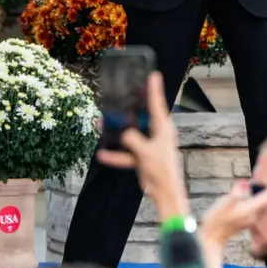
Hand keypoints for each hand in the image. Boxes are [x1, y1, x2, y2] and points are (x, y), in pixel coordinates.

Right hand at [96, 72, 188, 219]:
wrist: (165, 193)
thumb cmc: (161, 170)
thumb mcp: (145, 153)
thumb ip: (133, 140)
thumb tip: (124, 134)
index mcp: (163, 129)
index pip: (157, 104)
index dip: (155, 89)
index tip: (154, 74)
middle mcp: (158, 134)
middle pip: (142, 116)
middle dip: (129, 108)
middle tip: (121, 95)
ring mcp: (150, 145)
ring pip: (131, 134)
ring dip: (118, 131)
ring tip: (101, 123)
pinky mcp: (143, 157)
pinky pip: (128, 152)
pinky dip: (117, 154)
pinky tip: (102, 154)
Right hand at [199, 175, 266, 248]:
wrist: (210, 238)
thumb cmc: (215, 221)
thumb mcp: (223, 206)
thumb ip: (234, 196)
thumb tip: (244, 184)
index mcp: (251, 209)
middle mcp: (253, 214)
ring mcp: (249, 216)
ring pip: (262, 200)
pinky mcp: (243, 216)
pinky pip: (255, 203)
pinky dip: (260, 195)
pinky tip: (258, 190)